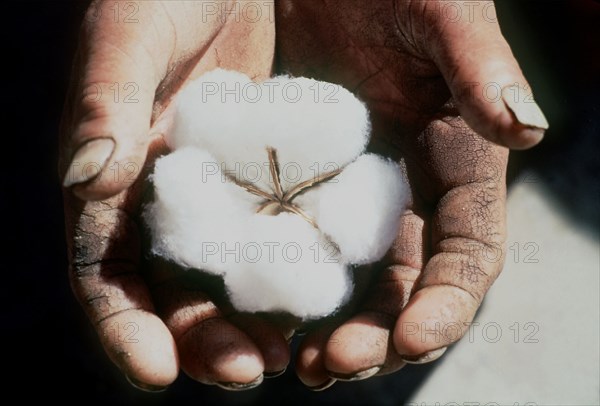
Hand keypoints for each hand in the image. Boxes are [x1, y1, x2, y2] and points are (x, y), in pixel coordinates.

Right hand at [60, 0, 289, 389]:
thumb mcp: (134, 30)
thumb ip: (106, 97)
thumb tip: (84, 180)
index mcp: (122, 173)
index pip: (106, 267)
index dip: (123, 325)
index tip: (154, 372)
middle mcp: (174, 195)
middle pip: (177, 289)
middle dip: (203, 339)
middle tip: (245, 369)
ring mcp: (229, 190)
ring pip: (235, 276)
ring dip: (255, 323)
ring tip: (288, 355)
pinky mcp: (281, 176)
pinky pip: (291, 234)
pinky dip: (304, 274)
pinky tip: (330, 301)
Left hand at [275, 0, 547, 388]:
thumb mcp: (437, 12)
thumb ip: (477, 64)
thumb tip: (527, 126)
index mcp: (455, 162)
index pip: (466, 251)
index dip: (448, 301)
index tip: (414, 339)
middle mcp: (405, 192)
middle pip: (404, 286)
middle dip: (379, 336)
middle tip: (334, 365)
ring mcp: (350, 195)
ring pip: (350, 283)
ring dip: (329, 331)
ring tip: (297, 365)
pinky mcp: (296, 188)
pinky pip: (293, 250)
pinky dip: (283, 291)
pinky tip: (258, 315)